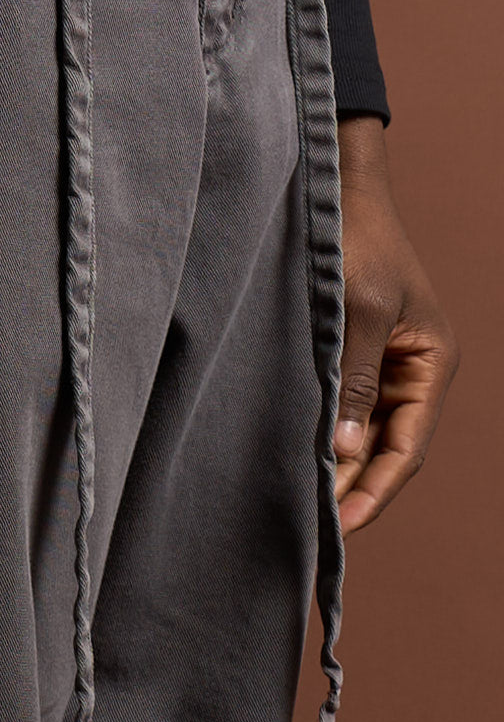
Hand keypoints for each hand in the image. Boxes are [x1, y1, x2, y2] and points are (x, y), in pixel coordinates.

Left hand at [331, 115, 459, 535]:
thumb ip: (354, 379)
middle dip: (350, 487)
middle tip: (309, 531)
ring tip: (296, 506)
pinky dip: (319, 432)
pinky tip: (291, 456)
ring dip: (332, 464)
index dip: (374, 491)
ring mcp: (380, 364)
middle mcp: (410, 371)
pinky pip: (338, 406)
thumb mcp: (360, 310)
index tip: (341, 528)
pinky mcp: (348, 353)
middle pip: (382, 448)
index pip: (404, 447)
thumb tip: (344, 450)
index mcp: (430, 364)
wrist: (333, 190)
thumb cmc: (355, 240)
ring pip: (358, 432)